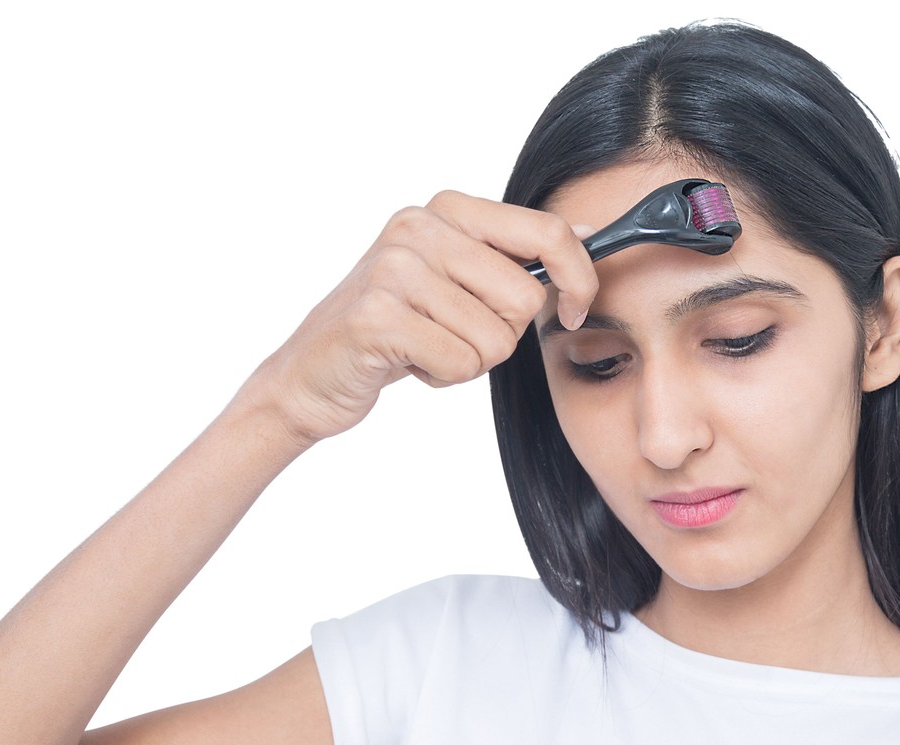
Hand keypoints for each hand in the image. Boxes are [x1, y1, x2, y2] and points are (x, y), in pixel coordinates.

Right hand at [233, 189, 596, 446]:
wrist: (310, 375)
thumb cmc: (392, 330)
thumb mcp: (454, 279)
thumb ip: (512, 254)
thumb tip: (589, 234)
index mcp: (444, 210)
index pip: (547, 231)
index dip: (579, 277)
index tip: (576, 309)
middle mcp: (418, 228)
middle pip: (525, 298)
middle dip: (501, 335)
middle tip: (452, 335)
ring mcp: (394, 269)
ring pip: (495, 338)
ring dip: (467, 361)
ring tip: (423, 348)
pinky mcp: (378, 317)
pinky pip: (460, 362)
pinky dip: (442, 378)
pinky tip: (406, 363)